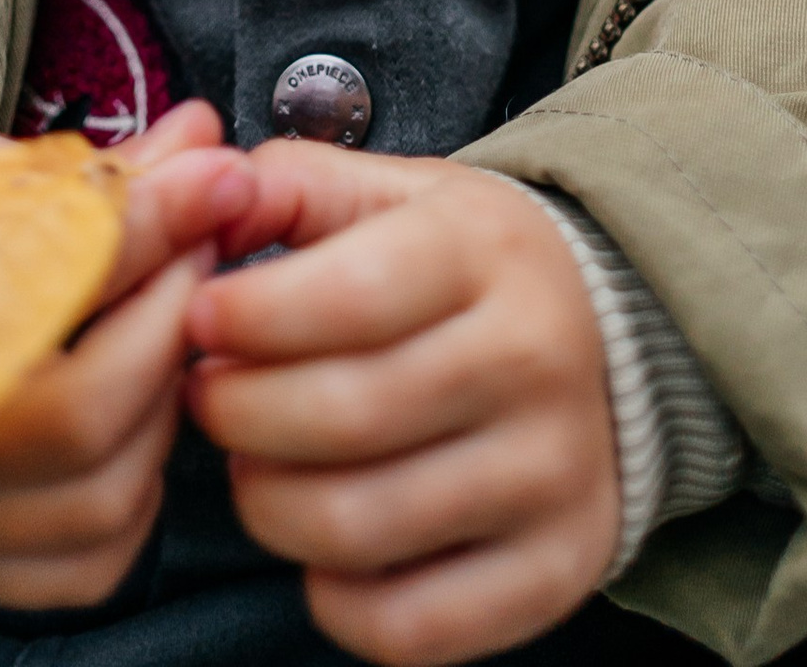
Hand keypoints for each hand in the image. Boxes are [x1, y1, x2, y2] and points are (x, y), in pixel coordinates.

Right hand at [0, 102, 248, 606]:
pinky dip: (132, 493)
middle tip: (194, 256)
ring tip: (157, 335)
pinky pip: (87, 563)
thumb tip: (209, 150)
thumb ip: (105, 178)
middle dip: (167, 325)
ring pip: (100, 503)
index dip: (152, 234)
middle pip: (84, 418)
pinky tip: (125, 424)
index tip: (214, 183)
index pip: (51, 289)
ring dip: (159, 411)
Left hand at [185, 147, 618, 666]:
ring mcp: (551, 476)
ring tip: (253, 463)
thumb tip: (206, 196)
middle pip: (344, 417)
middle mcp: (534, 361)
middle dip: (238, 413)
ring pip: (359, 526)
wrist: (608, 344)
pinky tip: (317, 544)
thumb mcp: (394, 193)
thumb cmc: (464, 269)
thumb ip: (295, 184)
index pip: (350, 295)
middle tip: (207, 398)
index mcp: (487, 252)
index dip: (249, 317)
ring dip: (267, 503)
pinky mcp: (552, 572)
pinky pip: (407, 626)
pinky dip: (332, 598)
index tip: (199, 320)